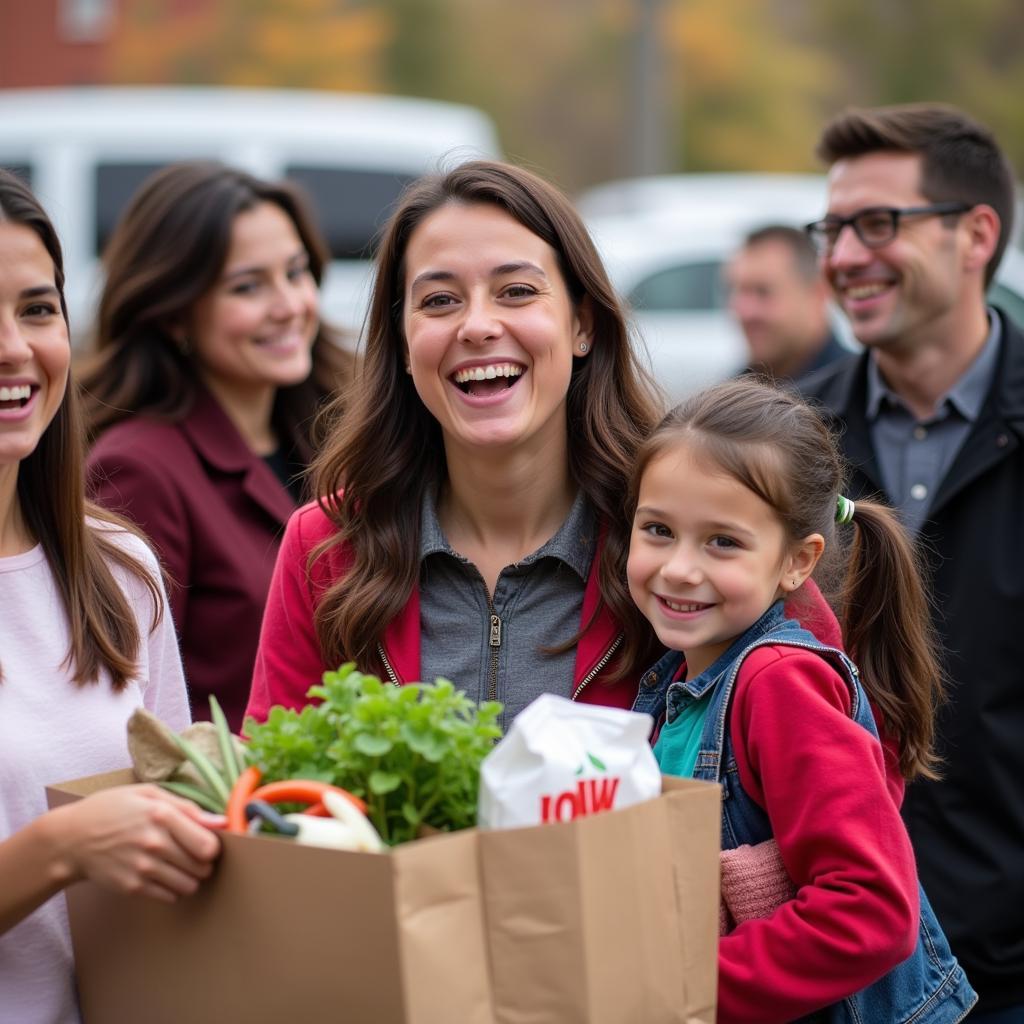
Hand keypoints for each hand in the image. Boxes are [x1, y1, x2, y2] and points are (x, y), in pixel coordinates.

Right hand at [53, 785, 222, 902]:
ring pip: (189, 885)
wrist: (71, 840)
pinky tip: (163, 876)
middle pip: (202, 867)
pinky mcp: (132, 888)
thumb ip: (187, 807)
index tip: (207, 843)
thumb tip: (219, 822)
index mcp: (161, 815)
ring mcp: (142, 868)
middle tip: (194, 856)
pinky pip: (169, 897)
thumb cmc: (112, 810)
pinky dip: (173, 889)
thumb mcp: (147, 794)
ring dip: (191, 878)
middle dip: (205, 863)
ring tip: (179, 866)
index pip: (207, 845)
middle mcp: (154, 844)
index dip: (214, 846)